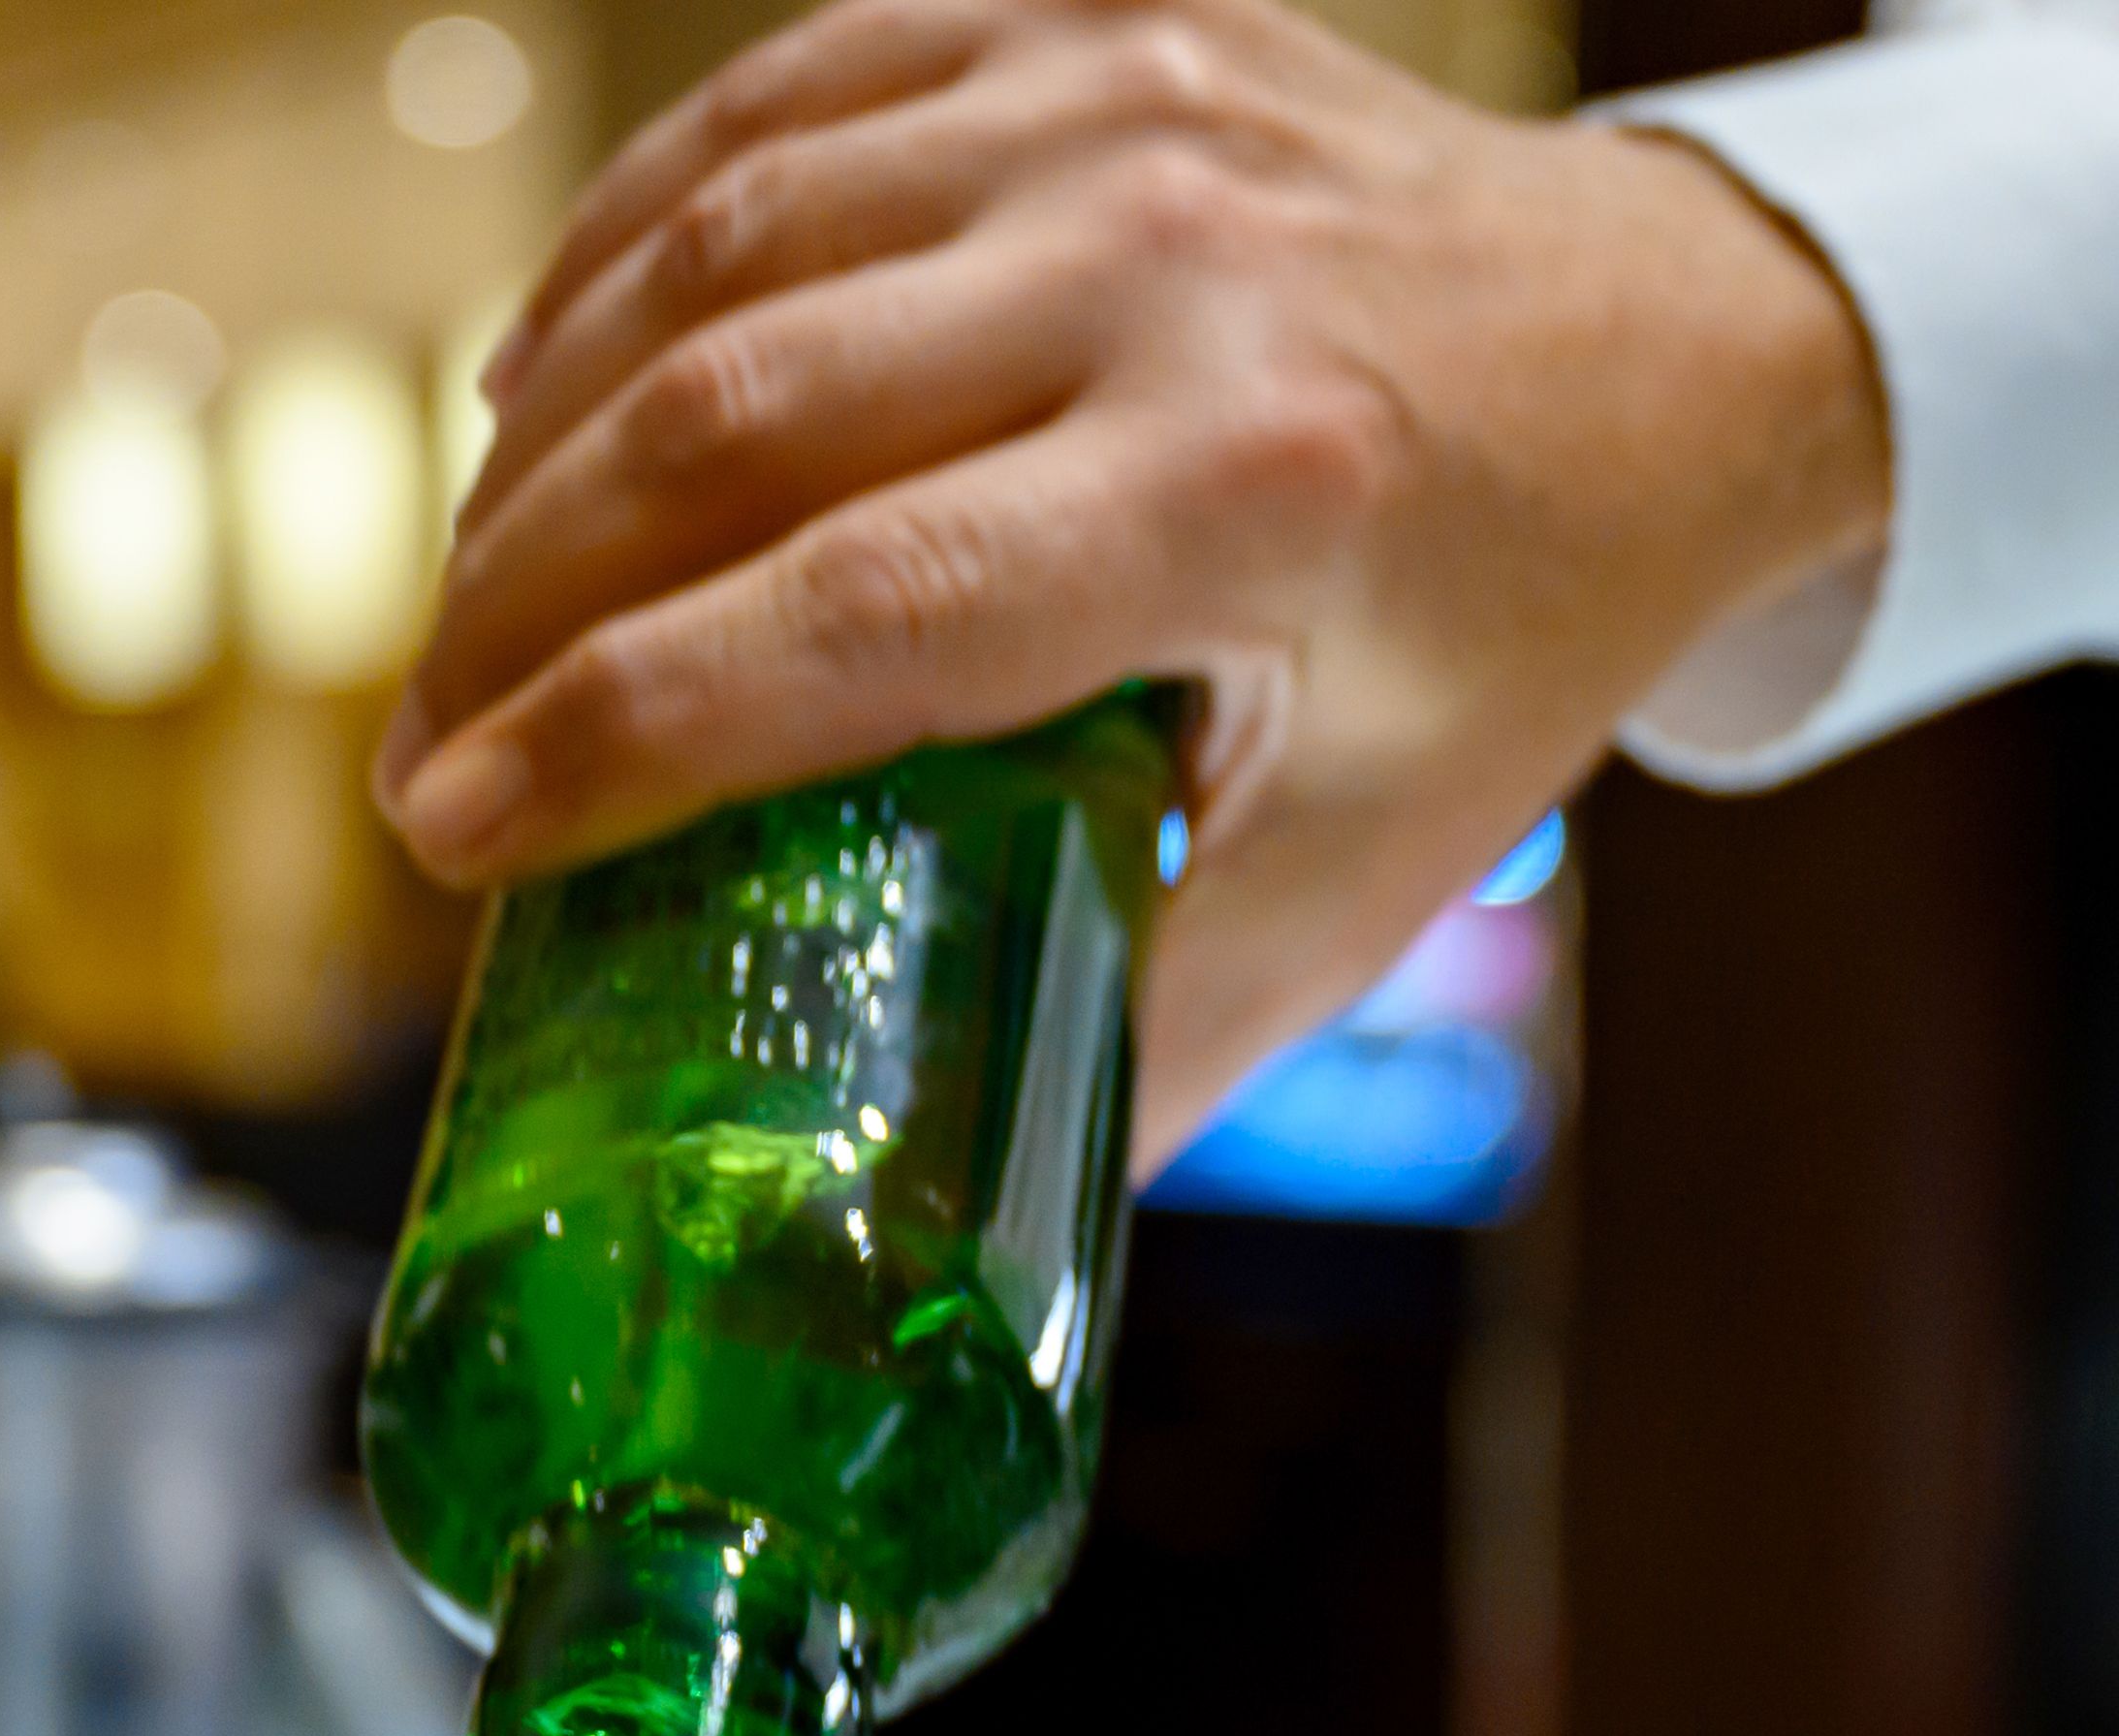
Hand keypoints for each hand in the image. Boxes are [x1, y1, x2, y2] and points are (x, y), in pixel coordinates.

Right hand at [380, 0, 1888, 1165]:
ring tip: (469, 606)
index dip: (612, 734)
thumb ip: (1133, 1037)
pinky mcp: (1076, 13)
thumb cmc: (1509, 638)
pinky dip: (625, 254)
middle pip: (735, 420)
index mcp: (1257, 493)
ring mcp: (1116, 106)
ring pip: (718, 249)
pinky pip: (774, 111)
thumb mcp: (1363, 872)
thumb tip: (896, 1231)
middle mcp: (1176, 266)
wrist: (1685, 344)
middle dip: (522, 606)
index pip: (854, 615)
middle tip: (433, 756)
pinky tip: (549, 389)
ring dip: (544, 436)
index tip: (455, 833)